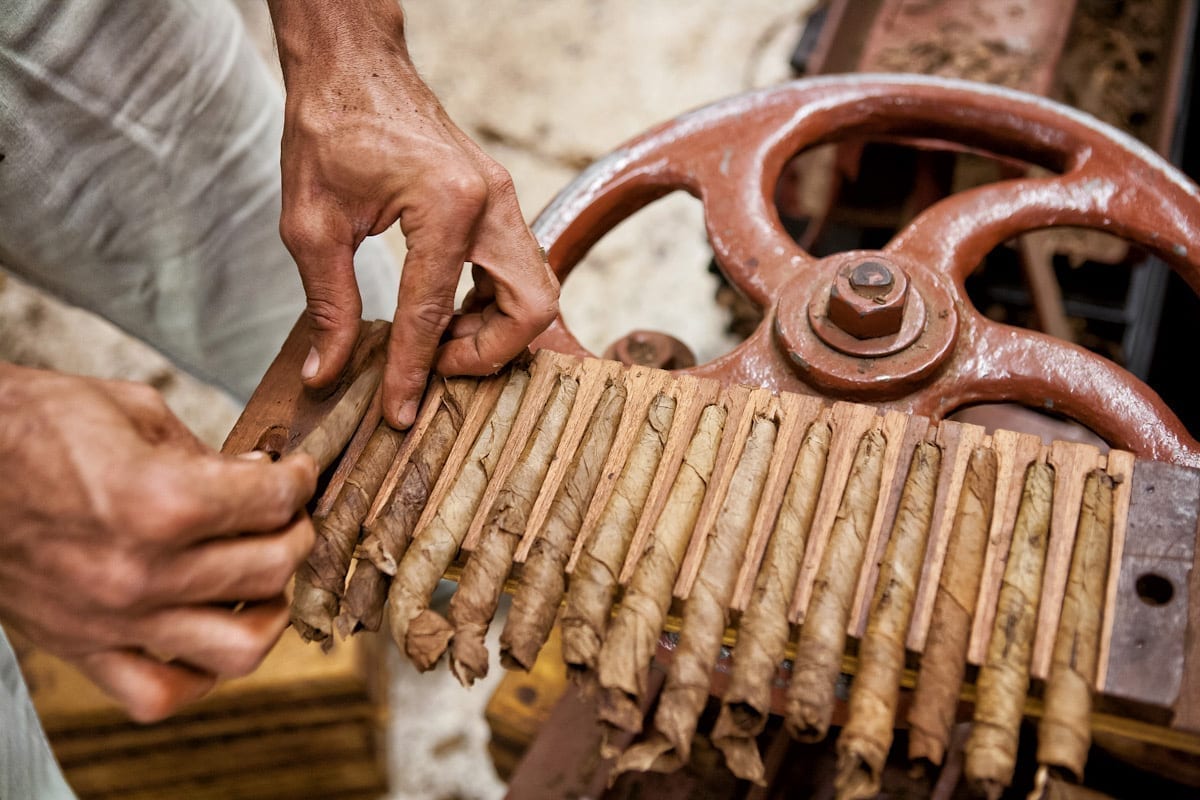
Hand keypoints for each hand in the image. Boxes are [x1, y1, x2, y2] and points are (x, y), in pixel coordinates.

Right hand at [0, 365, 317, 721]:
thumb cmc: (33, 428)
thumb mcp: (134, 410)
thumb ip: (207, 452)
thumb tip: (259, 474)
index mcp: (159, 502)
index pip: (274, 502)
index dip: (298, 480)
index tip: (297, 474)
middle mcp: (143, 572)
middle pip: (271, 569)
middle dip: (294, 533)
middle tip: (286, 517)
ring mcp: (115, 621)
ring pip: (240, 648)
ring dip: (269, 612)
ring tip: (263, 582)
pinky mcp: (84, 650)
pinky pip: (162, 693)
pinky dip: (201, 674)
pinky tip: (209, 633)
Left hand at [269, 1, 558, 428]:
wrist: (353, 64)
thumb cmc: (329, 126)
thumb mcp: (312, 223)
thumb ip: (329, 305)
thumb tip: (329, 371)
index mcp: (447, 204)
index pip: (434, 312)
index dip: (414, 371)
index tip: (400, 412)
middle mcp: (492, 203)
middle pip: (530, 307)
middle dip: (489, 353)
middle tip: (438, 365)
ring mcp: (504, 200)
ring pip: (536, 290)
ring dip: (496, 329)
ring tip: (438, 339)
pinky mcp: (499, 201)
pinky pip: (519, 269)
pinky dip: (493, 303)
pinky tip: (447, 310)